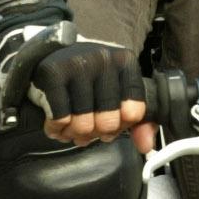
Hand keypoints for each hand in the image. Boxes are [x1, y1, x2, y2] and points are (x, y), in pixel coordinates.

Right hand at [0, 22, 153, 151]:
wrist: (52, 53)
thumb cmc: (89, 78)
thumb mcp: (118, 92)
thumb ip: (139, 121)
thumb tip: (146, 145)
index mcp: (125, 63)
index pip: (134, 112)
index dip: (121, 126)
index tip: (111, 122)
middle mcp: (103, 59)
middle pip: (107, 122)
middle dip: (96, 133)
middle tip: (88, 129)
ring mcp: (78, 64)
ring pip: (83, 124)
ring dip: (75, 134)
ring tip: (72, 128)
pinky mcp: (53, 73)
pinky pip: (60, 119)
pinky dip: (57, 129)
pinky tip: (57, 124)